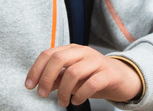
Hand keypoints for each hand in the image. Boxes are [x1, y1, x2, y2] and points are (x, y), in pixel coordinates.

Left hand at [25, 45, 142, 105]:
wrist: (124, 79)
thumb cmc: (95, 77)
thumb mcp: (73, 77)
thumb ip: (57, 79)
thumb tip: (39, 84)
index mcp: (72, 50)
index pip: (48, 54)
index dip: (36, 69)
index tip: (29, 85)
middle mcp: (83, 52)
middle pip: (58, 59)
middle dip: (46, 78)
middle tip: (42, 94)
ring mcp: (96, 61)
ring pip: (73, 72)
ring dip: (63, 91)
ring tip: (62, 102)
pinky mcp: (108, 74)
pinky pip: (91, 83)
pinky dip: (80, 95)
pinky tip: (77, 101)